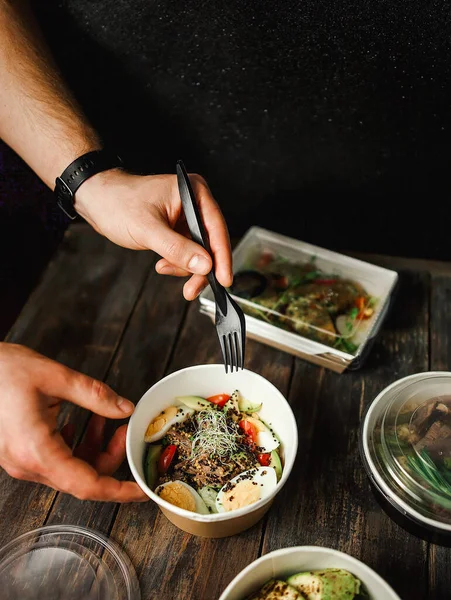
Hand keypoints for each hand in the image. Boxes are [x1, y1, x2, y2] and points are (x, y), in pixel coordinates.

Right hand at [0, 343, 147, 502]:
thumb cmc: (2, 371)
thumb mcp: (54, 377)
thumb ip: (94, 395)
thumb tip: (124, 408)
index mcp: (36, 451)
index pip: (87, 485)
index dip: (118, 491)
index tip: (141, 490)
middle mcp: (27, 464)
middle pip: (81, 477)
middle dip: (109, 455)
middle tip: (122, 429)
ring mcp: (20, 460)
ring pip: (69, 468)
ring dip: (92, 446)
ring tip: (103, 417)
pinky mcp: (18, 452)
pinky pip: (54, 458)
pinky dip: (74, 444)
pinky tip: (81, 421)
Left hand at [75, 170, 232, 299]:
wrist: (97, 201)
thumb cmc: (118, 204)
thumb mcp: (148, 230)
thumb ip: (177, 248)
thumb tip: (205, 266)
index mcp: (194, 192)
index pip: (216, 228)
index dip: (222, 256)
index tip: (224, 280)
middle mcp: (195, 202)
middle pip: (211, 242)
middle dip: (201, 268)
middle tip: (192, 290)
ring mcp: (187, 216)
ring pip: (200, 251)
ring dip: (185, 267)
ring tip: (163, 268)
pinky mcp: (178, 228)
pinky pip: (187, 251)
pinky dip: (177, 262)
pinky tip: (162, 264)